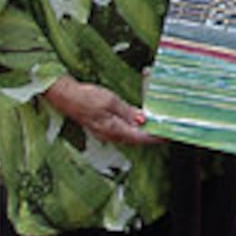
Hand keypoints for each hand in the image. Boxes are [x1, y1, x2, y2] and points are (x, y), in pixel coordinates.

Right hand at [42, 74, 159, 146]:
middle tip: (168, 129)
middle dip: (153, 135)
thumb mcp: (111, 102)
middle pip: (137, 138)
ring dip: (144, 131)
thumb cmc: (87, 98)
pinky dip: (135, 126)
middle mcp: (111, 135)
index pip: (140, 138)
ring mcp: (107, 132)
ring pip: (131, 134)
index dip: (156, 137)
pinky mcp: (105, 126)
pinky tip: (140, 119)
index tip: (169, 135)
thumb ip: (127, 112)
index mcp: (114, 130)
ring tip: (158, 124)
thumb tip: (143, 121)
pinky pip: (124, 129)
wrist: (67, 97)